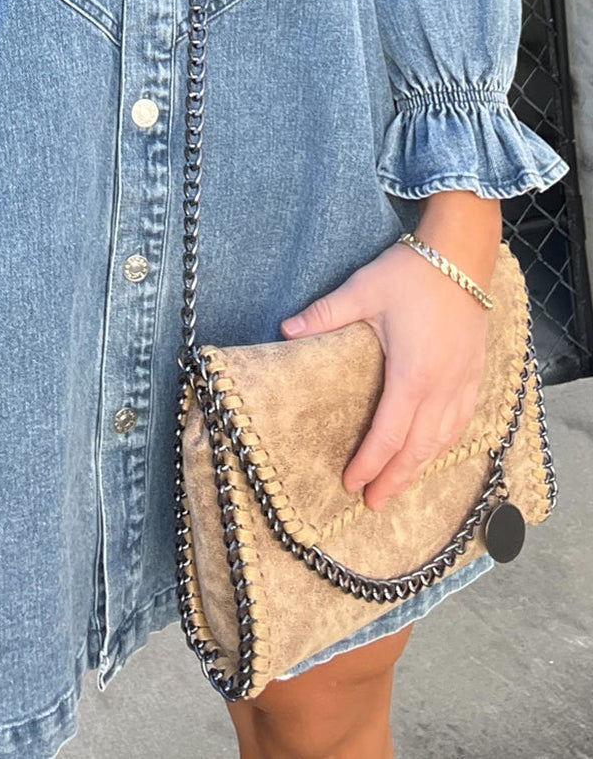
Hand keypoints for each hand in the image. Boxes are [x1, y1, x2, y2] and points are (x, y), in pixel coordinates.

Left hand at [278, 214, 495, 511]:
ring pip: (443, 439)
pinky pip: (462, 420)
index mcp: (412, 374)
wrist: (462, 255)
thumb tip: (284, 330)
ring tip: (399, 486)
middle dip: (394, 479)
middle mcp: (442, 386)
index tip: (350, 483)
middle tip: (373, 504)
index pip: (389, 434)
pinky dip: (445, 443)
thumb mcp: (362, 290)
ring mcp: (463, 381)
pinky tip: (434, 450)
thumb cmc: (411, 273)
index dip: (369, 463)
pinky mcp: (475, 372)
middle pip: (418, 448)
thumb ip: (324, 315)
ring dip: (420, 467)